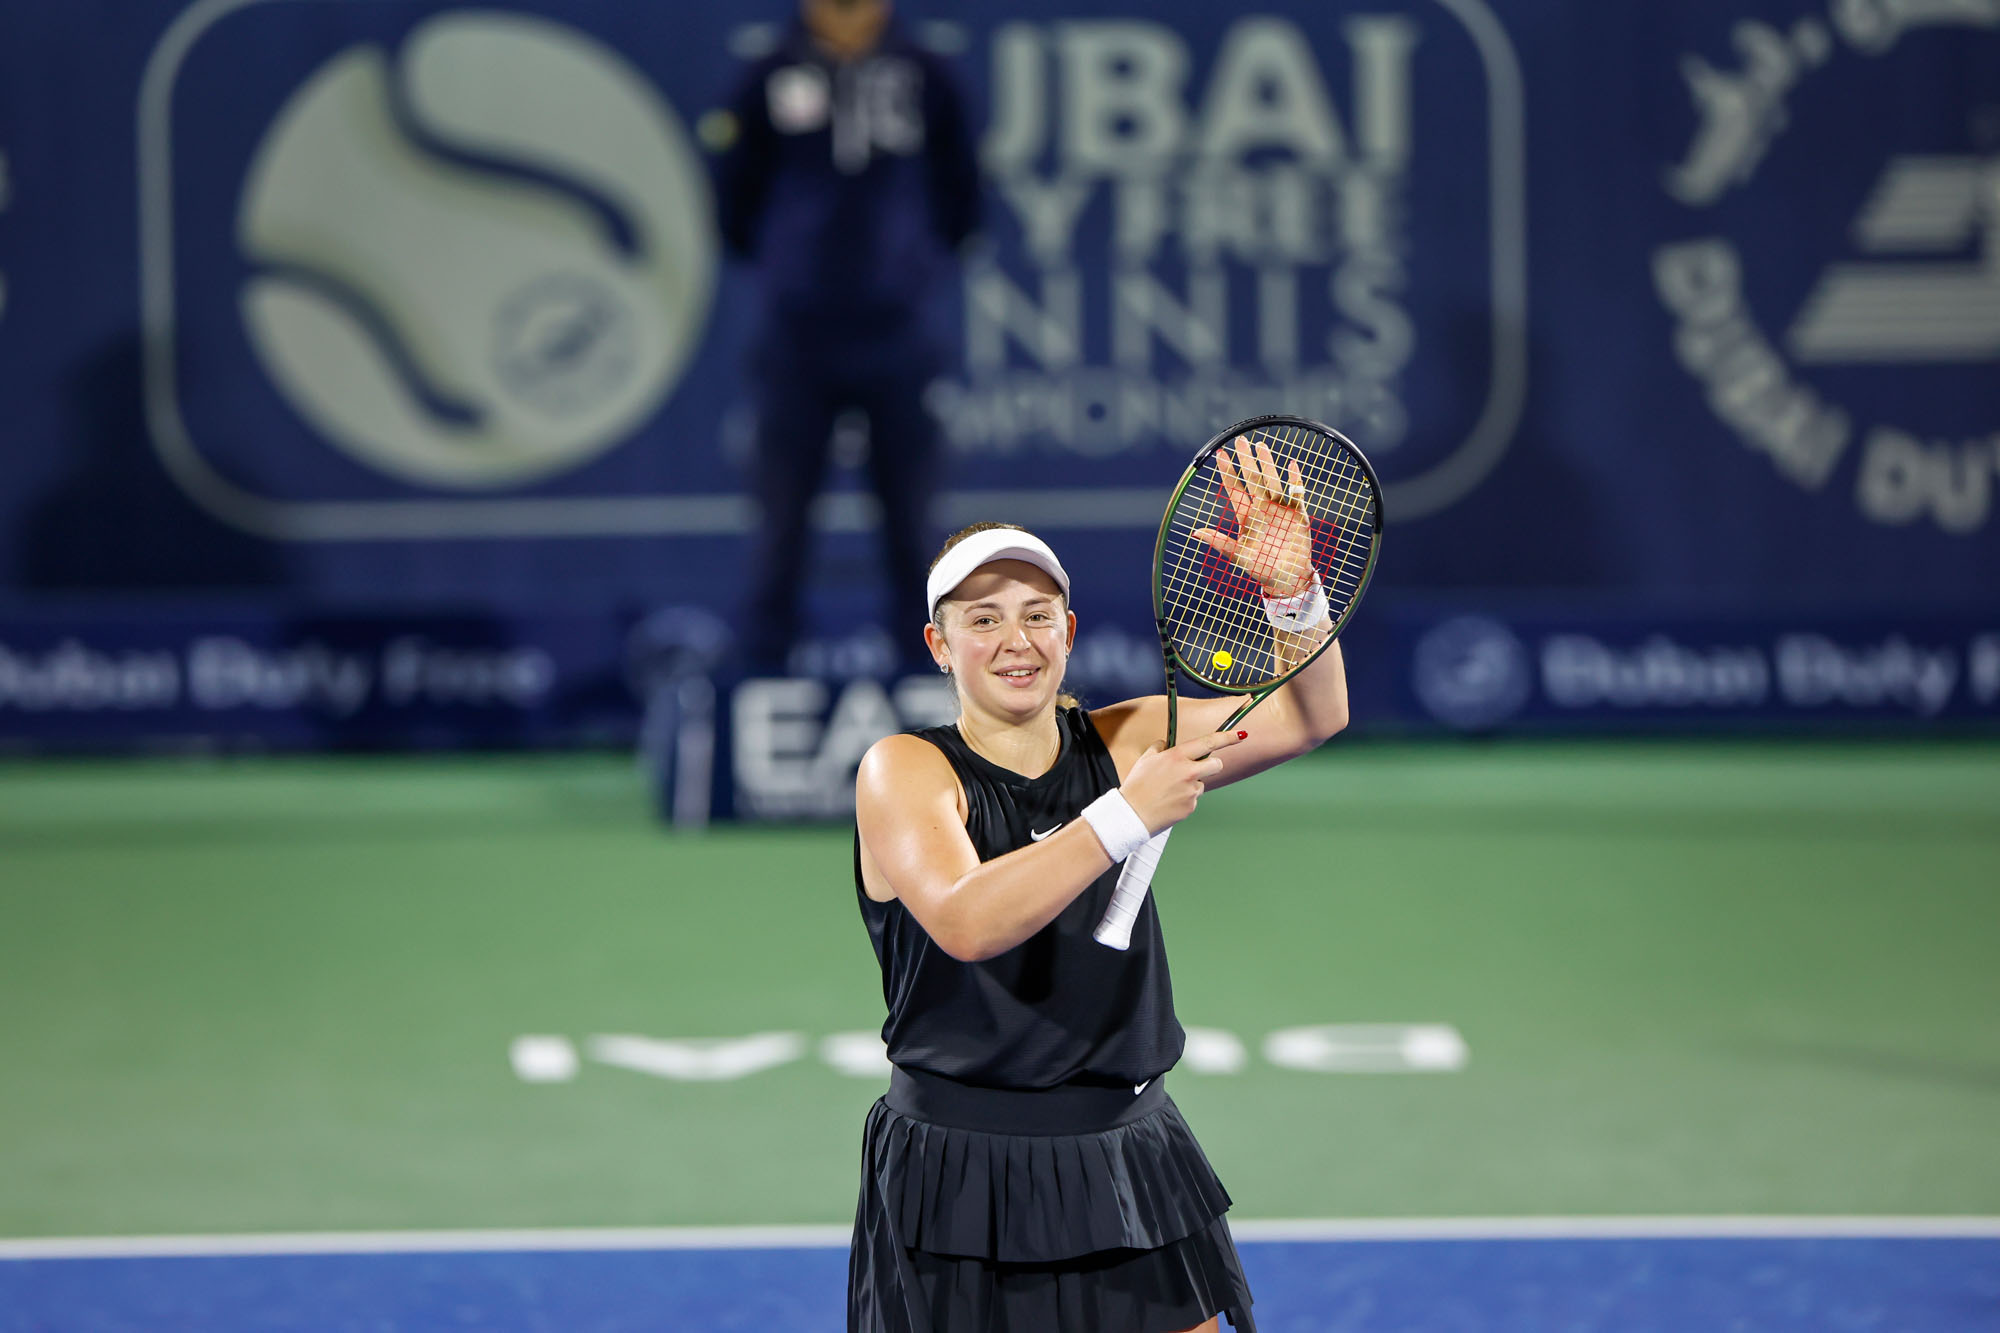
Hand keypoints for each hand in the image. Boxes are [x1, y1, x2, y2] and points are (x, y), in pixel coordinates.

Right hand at [1119, 729, 1248, 833]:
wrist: (1132, 815)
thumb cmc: (1136, 786)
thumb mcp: (1145, 760)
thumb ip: (1160, 748)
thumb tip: (1167, 745)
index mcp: (1177, 756)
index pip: (1208, 742)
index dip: (1228, 737)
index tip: (1241, 735)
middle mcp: (1188, 772)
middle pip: (1216, 764)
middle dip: (1211, 765)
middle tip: (1195, 769)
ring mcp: (1191, 790)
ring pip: (1201, 783)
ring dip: (1191, 785)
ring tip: (1169, 791)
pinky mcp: (1191, 806)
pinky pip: (1193, 799)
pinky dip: (1184, 799)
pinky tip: (1169, 801)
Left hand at [1191, 436, 1314, 596]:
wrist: (1287, 578)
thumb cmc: (1260, 568)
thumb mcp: (1238, 556)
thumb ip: (1220, 542)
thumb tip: (1195, 533)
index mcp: (1247, 516)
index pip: (1235, 490)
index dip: (1228, 473)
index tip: (1220, 455)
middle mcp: (1262, 508)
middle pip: (1253, 480)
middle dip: (1247, 461)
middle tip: (1240, 441)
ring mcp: (1280, 509)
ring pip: (1272, 482)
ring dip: (1267, 464)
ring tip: (1261, 446)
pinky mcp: (1297, 514)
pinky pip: (1296, 494)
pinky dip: (1295, 480)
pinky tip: (1291, 464)